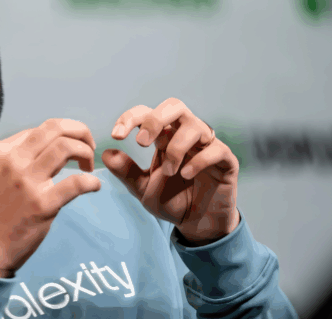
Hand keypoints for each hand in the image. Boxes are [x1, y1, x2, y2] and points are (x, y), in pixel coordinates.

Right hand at [0, 119, 101, 277]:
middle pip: (55, 127)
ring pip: (66, 146)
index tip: (72, 148)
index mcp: (0, 151)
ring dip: (86, 152)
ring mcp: (26, 182)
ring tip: (88, 166)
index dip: (62, 134)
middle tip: (89, 147)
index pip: (40, 129)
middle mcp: (12, 161)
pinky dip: (91, 182)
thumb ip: (16, 158)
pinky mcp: (41, 205)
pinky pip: (75, 183)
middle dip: (80, 131)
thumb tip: (50, 146)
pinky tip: (94, 186)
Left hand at [101, 99, 239, 245]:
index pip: (147, 113)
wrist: (198, 225)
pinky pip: (215, 149)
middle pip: (174, 105)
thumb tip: (106, 153)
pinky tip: (186, 175)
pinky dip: (198, 160)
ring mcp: (207, 145)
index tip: (117, 135)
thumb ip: (126, 172)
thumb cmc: (172, 202)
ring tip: (168, 171)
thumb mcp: (143, 189)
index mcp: (164, 136)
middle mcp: (186, 135)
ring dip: (176, 147)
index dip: (130, 118)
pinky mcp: (225, 160)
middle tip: (141, 143)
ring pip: (194, 125)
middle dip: (155, 119)